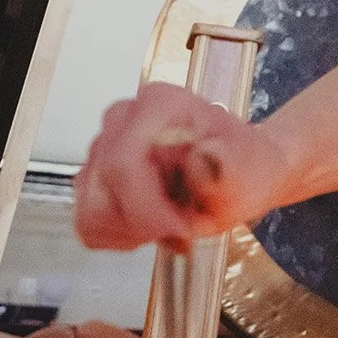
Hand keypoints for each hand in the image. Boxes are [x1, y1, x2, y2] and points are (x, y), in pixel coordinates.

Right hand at [72, 82, 292, 250]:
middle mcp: (123, 118)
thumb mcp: (248, 170)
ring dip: (133, 229)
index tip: (180, 230)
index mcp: (159, 104)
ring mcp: (103, 146)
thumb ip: (227, 166)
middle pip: (101, 191)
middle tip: (182, 225)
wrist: (240, 171)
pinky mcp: (94, 175)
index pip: (122, 164)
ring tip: (170, 218)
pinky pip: (89, 222)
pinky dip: (122, 233)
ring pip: (91, 211)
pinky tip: (152, 221)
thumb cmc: (243, 165)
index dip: (145, 209)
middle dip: (144, 222)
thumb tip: (202, 160)